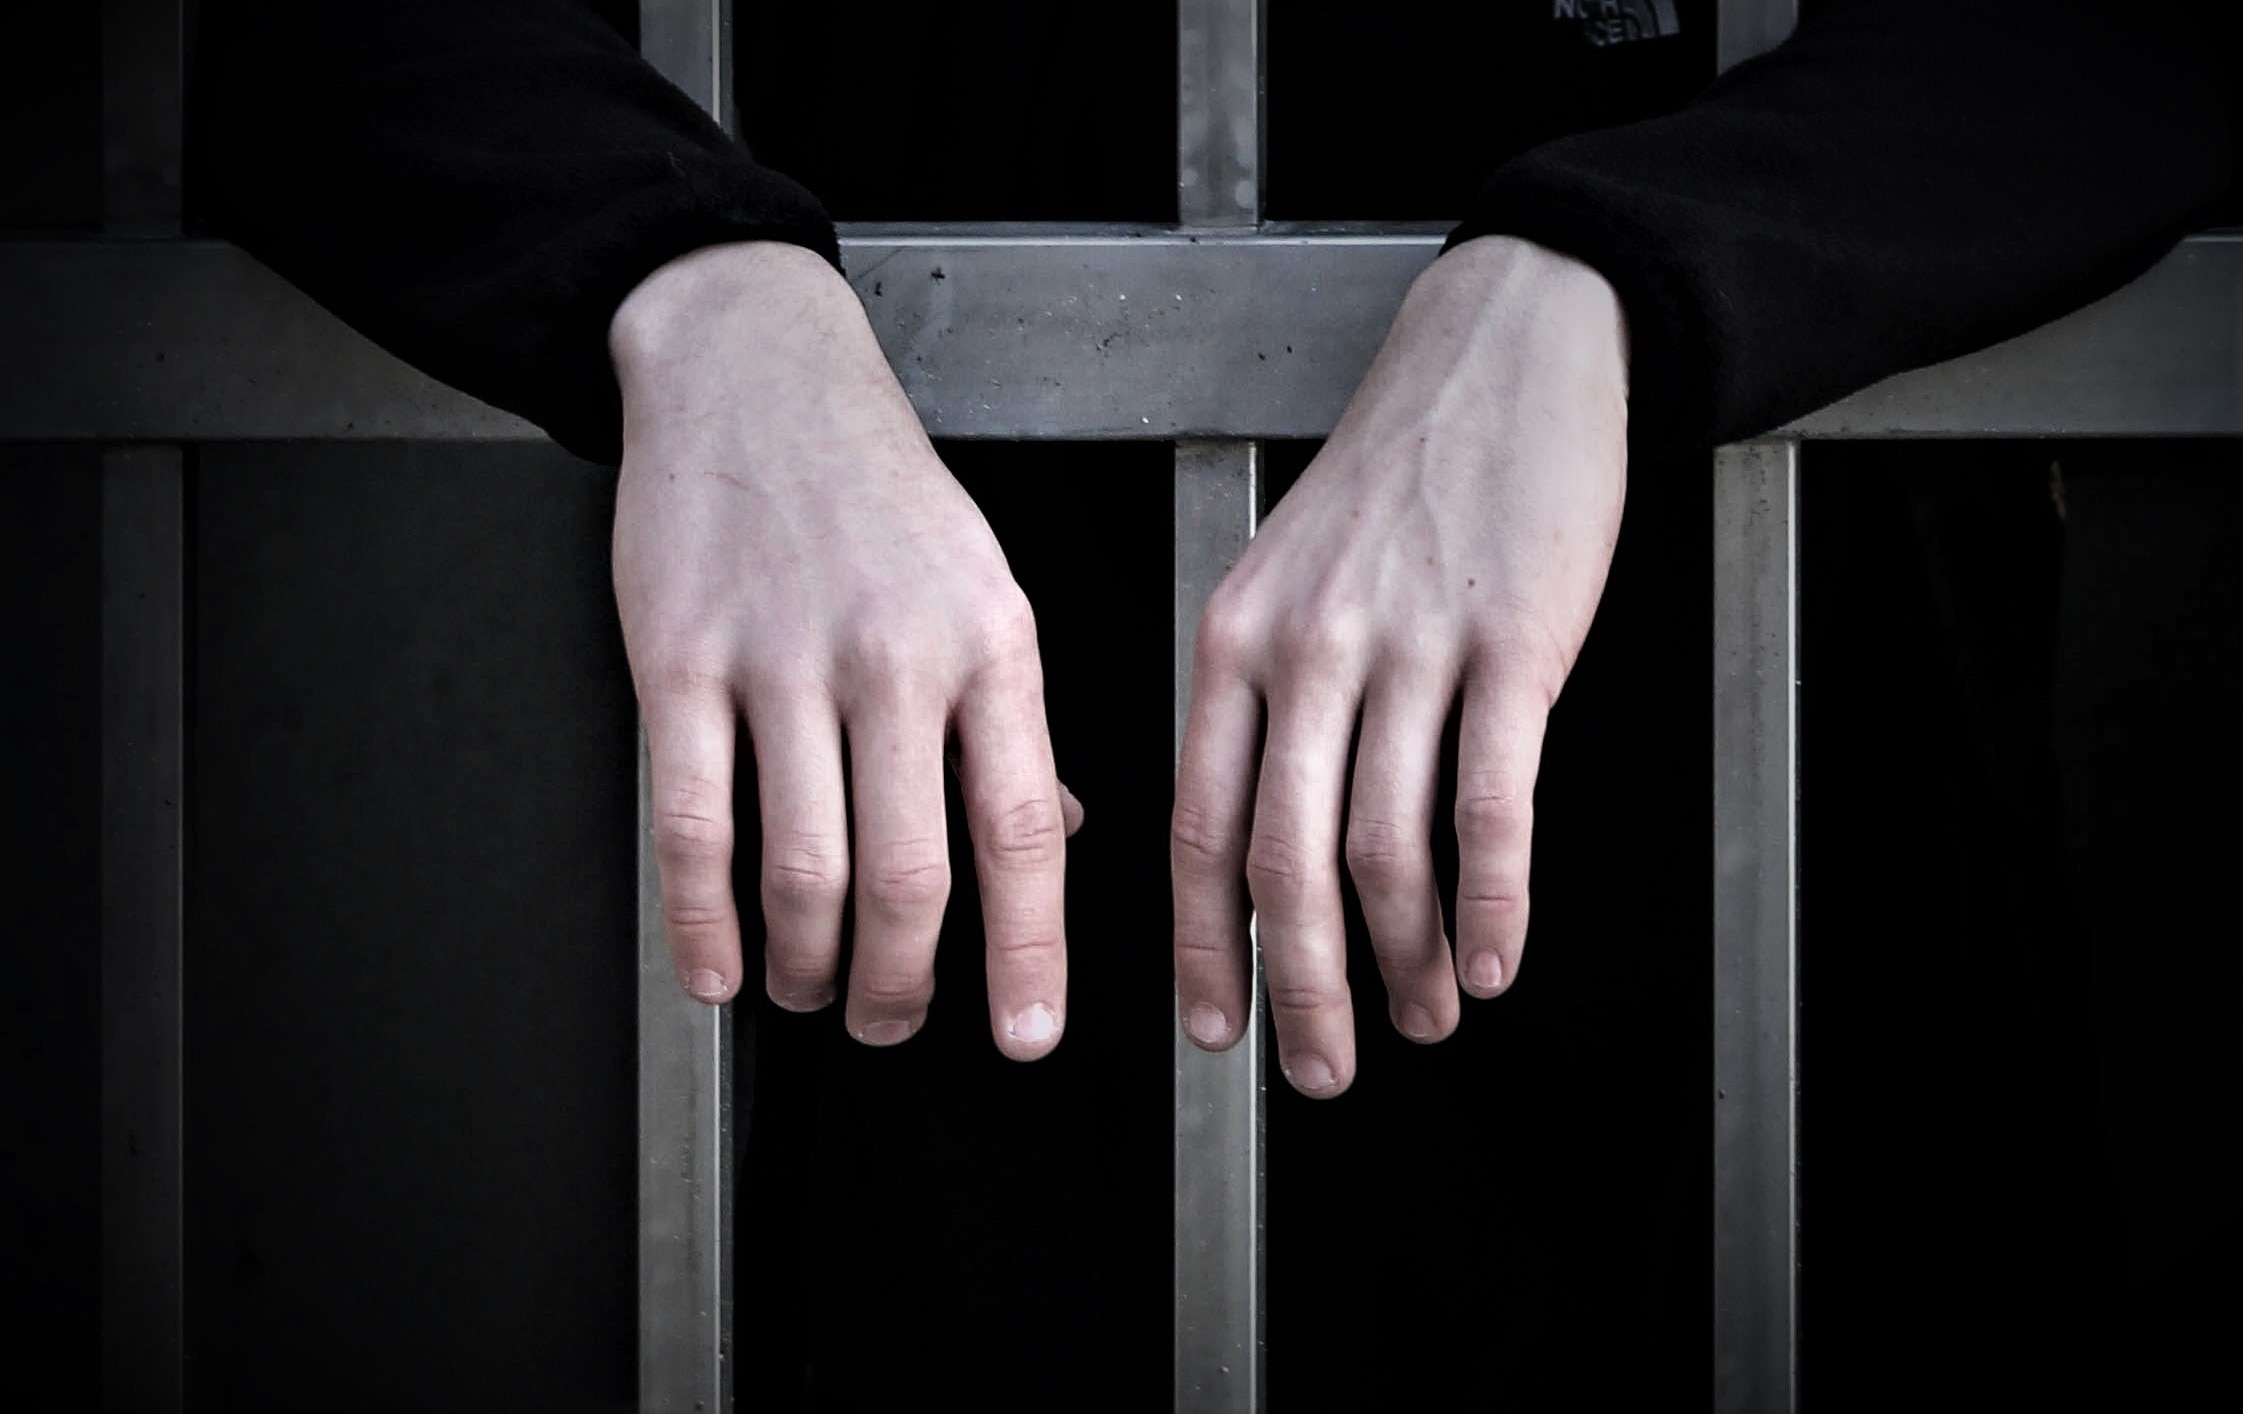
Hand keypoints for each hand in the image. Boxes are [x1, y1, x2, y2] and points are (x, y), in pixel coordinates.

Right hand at [610, 240, 1080, 1059]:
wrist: (757, 366)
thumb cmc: (877, 486)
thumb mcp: (984, 584)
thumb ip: (1013, 719)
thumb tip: (1054, 838)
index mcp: (990, 641)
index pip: (1022, 827)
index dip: (1028, 949)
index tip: (1029, 1032)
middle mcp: (894, 654)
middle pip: (908, 874)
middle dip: (902, 982)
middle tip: (891, 1021)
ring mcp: (781, 657)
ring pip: (802, 866)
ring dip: (808, 962)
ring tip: (811, 989)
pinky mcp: (679, 658)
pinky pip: (692, 823)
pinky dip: (702, 921)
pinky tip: (718, 969)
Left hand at [1172, 235, 1628, 1095]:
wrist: (1503, 354)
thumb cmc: (1395, 476)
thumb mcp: (1281, 574)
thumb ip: (1258, 698)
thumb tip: (1253, 845)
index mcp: (1231, 639)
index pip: (1195, 826)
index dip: (1203, 947)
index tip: (1217, 1028)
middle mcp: (1305, 649)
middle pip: (1284, 864)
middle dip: (1300, 989)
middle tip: (1318, 1071)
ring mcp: (1408, 646)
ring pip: (1388, 851)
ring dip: (1403, 961)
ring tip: (1422, 1020)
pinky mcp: (1514, 643)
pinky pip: (1492, 805)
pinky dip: (1493, 901)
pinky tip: (1493, 959)